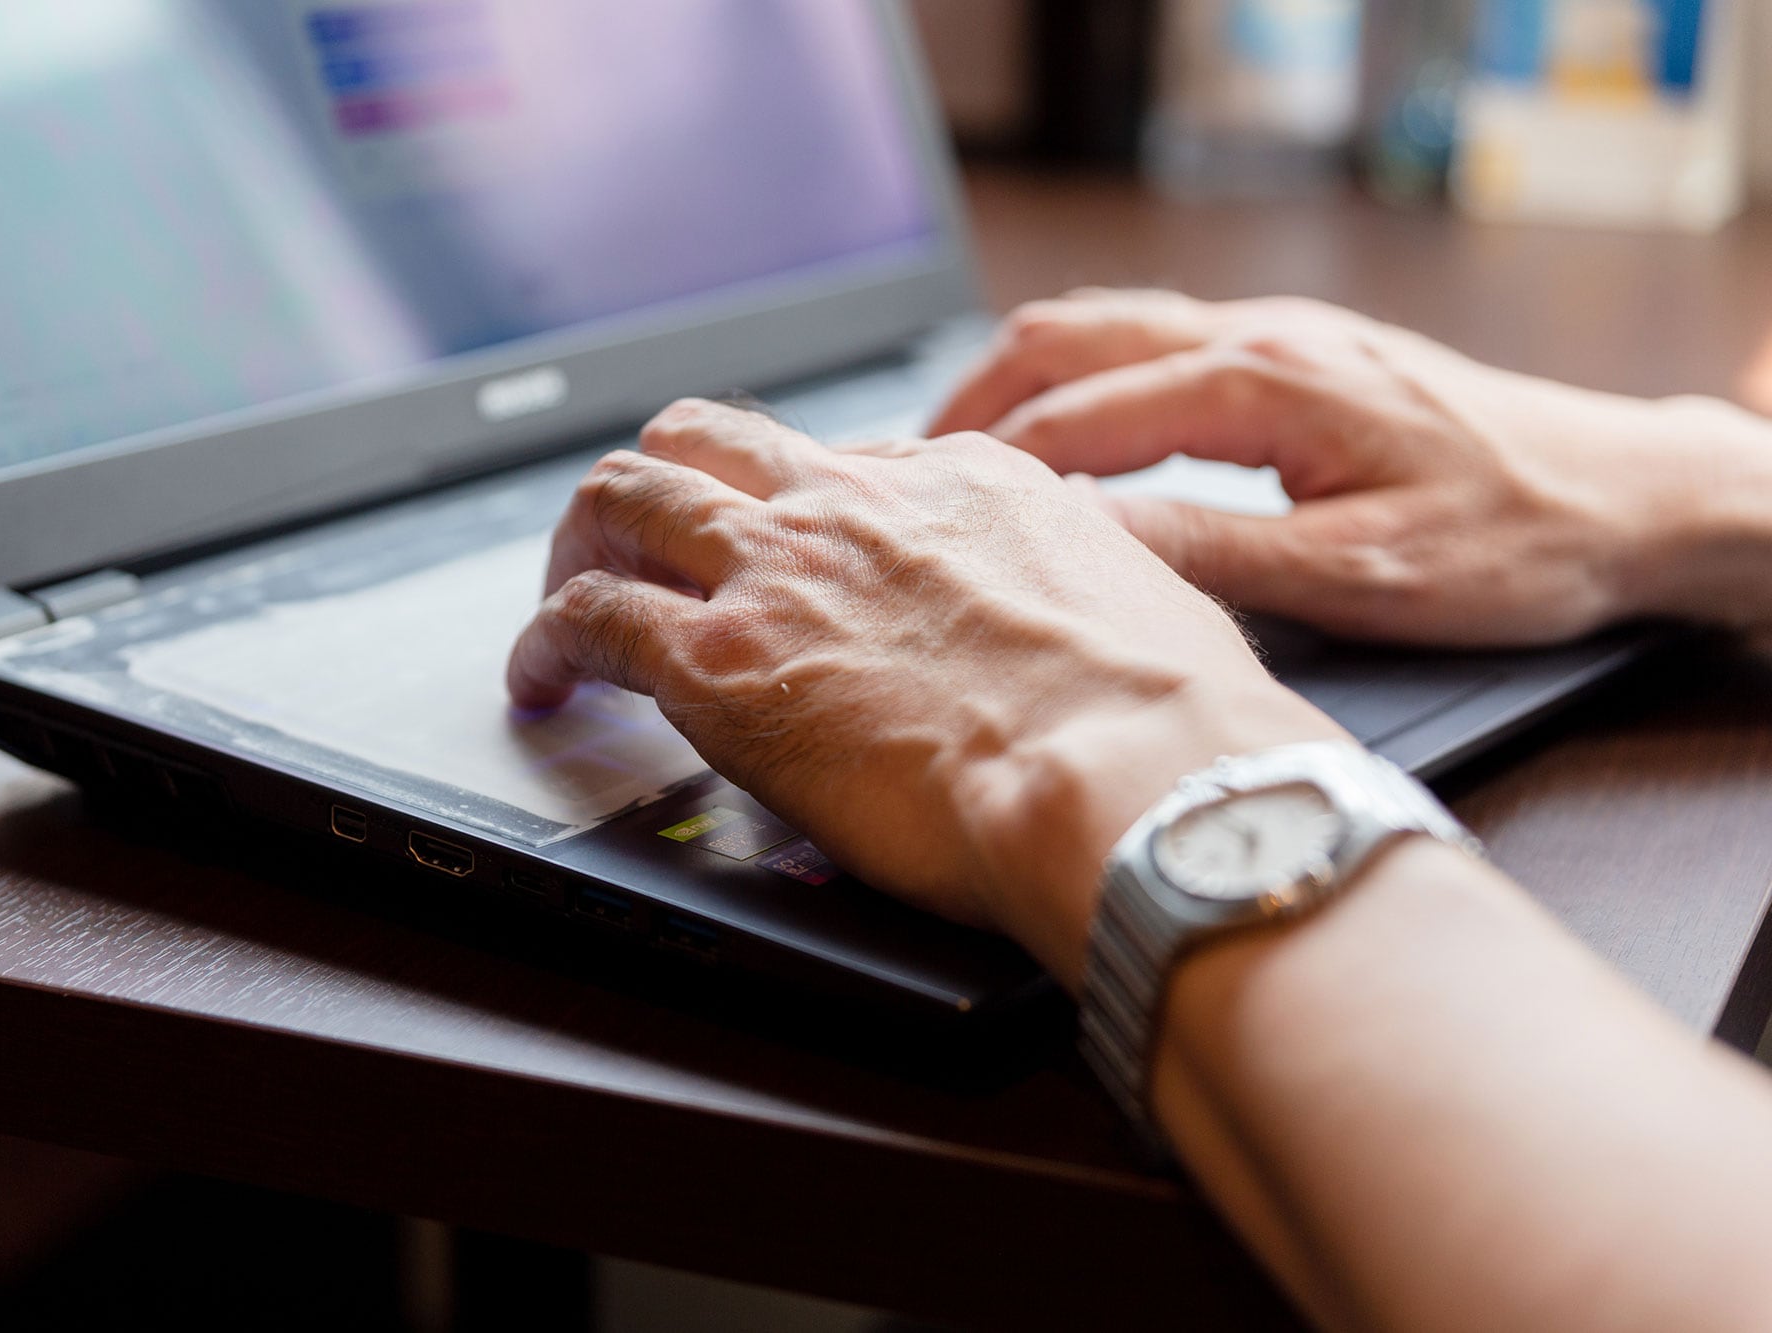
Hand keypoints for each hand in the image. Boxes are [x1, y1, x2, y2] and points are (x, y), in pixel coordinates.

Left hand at [507, 400, 1339, 986]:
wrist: (1133, 773)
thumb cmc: (1164, 717)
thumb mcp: (1139, 597)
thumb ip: (1075, 580)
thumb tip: (1075, 608)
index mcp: (961, 479)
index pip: (835, 464)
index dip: (792, 512)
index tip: (783, 561)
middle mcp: (856, 502)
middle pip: (708, 440)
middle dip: (659, 488)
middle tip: (638, 549)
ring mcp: (781, 568)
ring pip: (625, 496)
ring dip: (582, 543)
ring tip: (564, 600)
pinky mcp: (721, 660)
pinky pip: (588, 619)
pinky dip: (545, 642)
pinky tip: (541, 683)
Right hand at [933, 289, 1771, 644]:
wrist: (1633, 497)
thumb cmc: (1518, 541)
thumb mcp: (1355, 574)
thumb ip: (1209, 552)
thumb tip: (1085, 543)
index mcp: (1265, 384)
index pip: (1078, 417)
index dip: (987, 468)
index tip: (922, 510)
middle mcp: (1264, 338)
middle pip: (1070, 335)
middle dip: (975, 397)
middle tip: (910, 468)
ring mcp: (1283, 337)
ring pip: (1111, 328)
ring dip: (1027, 382)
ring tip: (966, 452)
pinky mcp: (1303, 358)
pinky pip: (1160, 346)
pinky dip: (1087, 382)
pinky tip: (1074, 438)